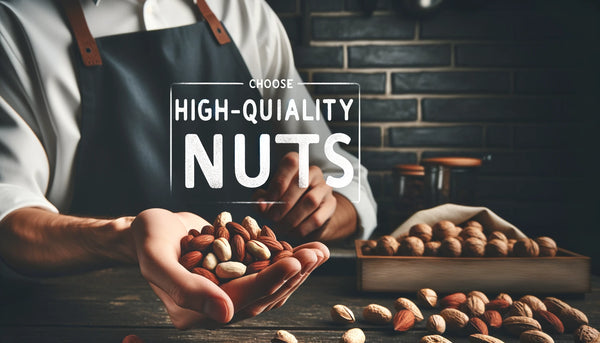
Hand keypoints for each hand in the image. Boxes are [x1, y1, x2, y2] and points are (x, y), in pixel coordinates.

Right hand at [130, 208, 328, 328]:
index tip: (296, 261)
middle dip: (295, 273)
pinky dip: (286, 259)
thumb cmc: (146, 239)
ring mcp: (228, 291)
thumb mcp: (157, 260)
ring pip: (270, 284)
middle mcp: (216, 307)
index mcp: (196, 312)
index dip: (271, 280)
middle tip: (319, 252)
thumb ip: (186, 288)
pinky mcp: (237, 275)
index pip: (243, 298)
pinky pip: (265, 271)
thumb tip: (225, 315)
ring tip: (320, 250)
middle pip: (264, 293)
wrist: (146, 229)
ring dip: (297, 268)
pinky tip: (304, 248)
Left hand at [254, 151, 336, 238]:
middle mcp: (313, 172)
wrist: (308, 215)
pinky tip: (292, 232)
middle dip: (283, 204)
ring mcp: (325, 188)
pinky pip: (317, 218)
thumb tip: (260, 205)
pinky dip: (302, 228)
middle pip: (300, 184)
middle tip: (272, 218)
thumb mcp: (271, 198)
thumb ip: (263, 200)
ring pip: (310, 201)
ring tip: (280, 227)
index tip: (268, 201)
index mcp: (297, 164)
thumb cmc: (285, 201)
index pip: (291, 163)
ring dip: (292, 218)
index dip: (278, 182)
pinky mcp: (331, 205)